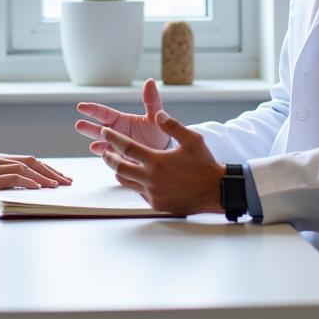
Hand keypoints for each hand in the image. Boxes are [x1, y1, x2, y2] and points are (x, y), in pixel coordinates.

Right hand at [0, 148, 71, 203]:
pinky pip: (14, 178)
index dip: (39, 167)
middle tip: (65, 179)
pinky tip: (40, 188)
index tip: (54, 175)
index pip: (21, 159)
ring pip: (24, 168)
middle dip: (49, 171)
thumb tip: (0, 183)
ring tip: (58, 185)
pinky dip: (29, 182)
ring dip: (43, 177)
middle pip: (28, 160)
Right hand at [75, 78, 170, 155]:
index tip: (81, 106)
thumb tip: (150, 81)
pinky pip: (110, 157)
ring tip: (90, 144)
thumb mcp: (155, 116)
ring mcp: (117, 146)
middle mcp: (116, 132)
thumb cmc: (159, 133)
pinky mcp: (120, 159)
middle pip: (98, 128)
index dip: (92, 109)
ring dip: (94, 141)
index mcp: (122, 120)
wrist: (165, 153)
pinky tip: (98, 151)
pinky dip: (105, 154)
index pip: (104, 113)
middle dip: (89, 127)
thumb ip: (151, 100)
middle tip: (79, 125)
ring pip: (101, 142)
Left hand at [100, 110, 224, 215]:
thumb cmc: (204, 165)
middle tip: (104, 149)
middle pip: (119, 166)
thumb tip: (158, 114)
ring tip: (115, 163)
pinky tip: (134, 177)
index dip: (112, 138)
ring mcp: (152, 193)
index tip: (105, 132)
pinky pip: (138, 192)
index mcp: (156, 161)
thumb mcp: (192, 140)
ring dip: (118, 170)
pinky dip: (133, 183)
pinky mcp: (156, 203)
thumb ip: (173, 126)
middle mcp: (151, 178)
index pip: (126, 148)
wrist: (214, 192)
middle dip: (108, 156)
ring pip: (125, 181)